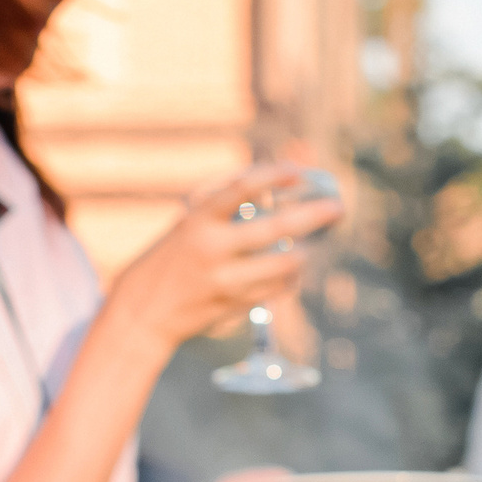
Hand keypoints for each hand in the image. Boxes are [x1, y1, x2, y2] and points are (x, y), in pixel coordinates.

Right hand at [103, 165, 340, 348]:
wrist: (143, 310)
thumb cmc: (173, 256)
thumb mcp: (189, 222)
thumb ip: (226, 200)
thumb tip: (278, 177)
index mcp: (197, 220)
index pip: (240, 188)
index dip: (273, 176)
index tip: (298, 171)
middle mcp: (210, 248)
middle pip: (273, 230)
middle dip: (312, 216)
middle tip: (338, 209)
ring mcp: (223, 280)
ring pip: (282, 266)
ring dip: (305, 255)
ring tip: (313, 248)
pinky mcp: (233, 306)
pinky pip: (275, 290)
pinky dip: (290, 279)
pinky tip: (293, 272)